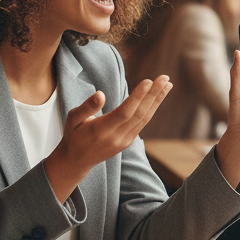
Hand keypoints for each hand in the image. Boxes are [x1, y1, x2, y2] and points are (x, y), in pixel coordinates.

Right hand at [44, 75, 171, 202]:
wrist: (76, 161)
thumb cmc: (74, 135)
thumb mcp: (73, 119)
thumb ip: (87, 107)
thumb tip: (101, 94)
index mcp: (101, 130)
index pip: (125, 112)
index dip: (138, 97)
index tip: (149, 81)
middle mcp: (116, 137)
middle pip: (139, 114)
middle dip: (154, 94)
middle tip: (165, 77)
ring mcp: (124, 141)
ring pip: (145, 118)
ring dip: (157, 100)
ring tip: (167, 84)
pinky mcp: (128, 141)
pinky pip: (143, 122)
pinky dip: (152, 108)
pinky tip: (158, 96)